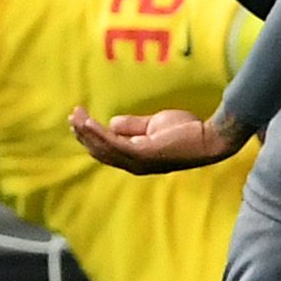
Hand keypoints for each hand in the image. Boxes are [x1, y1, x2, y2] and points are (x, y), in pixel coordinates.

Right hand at [70, 104, 245, 175]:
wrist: (208, 138)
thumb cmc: (186, 131)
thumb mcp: (154, 125)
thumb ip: (133, 126)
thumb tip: (111, 122)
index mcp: (135, 158)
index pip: (106, 150)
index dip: (90, 137)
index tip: (79, 120)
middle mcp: (133, 164)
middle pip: (100, 151)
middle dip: (84, 134)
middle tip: (72, 117)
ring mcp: (138, 161)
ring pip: (103, 148)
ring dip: (87, 132)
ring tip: (76, 117)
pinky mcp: (143, 154)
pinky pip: (114, 144)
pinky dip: (99, 133)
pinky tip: (89, 122)